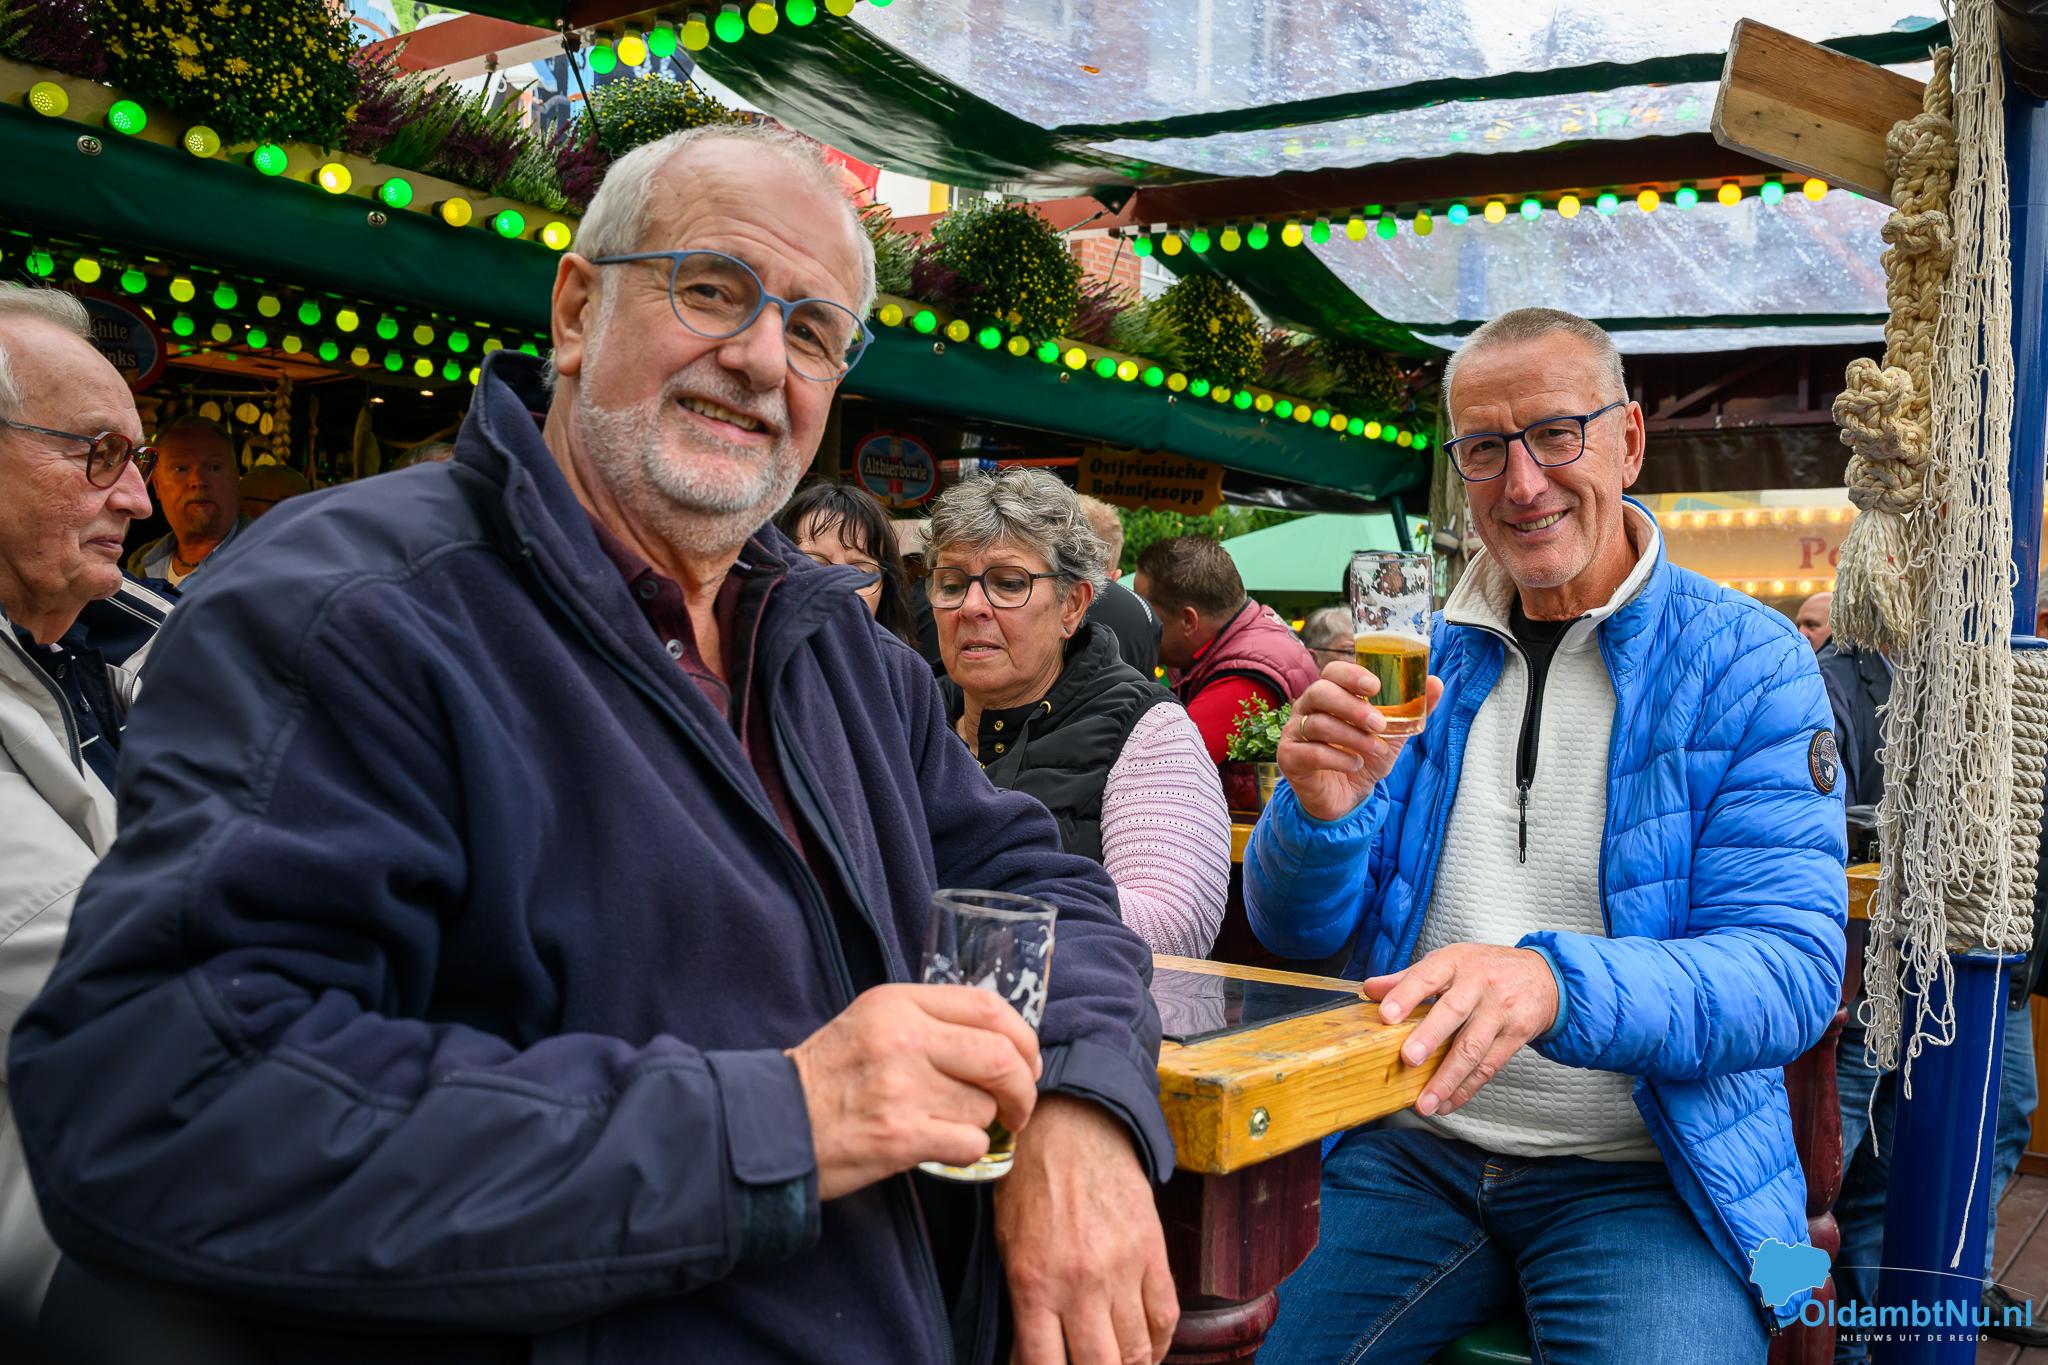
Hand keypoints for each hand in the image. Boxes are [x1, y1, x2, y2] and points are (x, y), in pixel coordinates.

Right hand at [787, 984, 1041, 1199]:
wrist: (774, 1126)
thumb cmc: (828, 1077)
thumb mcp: (872, 1023)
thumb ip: (929, 1021)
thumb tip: (1002, 1041)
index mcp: (898, 1003)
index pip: (988, 1006)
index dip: (1023, 1037)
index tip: (1026, 1061)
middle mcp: (903, 1038)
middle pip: (1001, 1057)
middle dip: (1023, 1088)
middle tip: (1019, 1106)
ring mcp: (902, 1088)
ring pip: (985, 1106)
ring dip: (981, 1122)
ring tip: (948, 1124)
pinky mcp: (900, 1136)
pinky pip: (970, 1144)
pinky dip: (967, 1151)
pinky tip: (941, 1147)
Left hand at [996, 1095, 1175, 1364]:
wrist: (1072, 1127)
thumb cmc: (1030, 1185)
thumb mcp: (1008, 1246)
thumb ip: (1023, 1306)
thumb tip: (1031, 1358)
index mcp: (1034, 1283)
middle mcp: (1080, 1283)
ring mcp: (1121, 1269)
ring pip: (1136, 1351)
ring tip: (1116, 1362)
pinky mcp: (1153, 1251)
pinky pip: (1165, 1317)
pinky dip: (1158, 1343)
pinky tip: (1146, 1349)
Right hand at [1277, 662, 1443, 821]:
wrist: (1345, 799)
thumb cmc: (1363, 758)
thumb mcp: (1393, 735)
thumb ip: (1412, 710)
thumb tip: (1437, 683)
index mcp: (1331, 695)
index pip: (1333, 671)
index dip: (1351, 674)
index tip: (1375, 686)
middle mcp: (1307, 709)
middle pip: (1320, 692)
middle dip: (1352, 706)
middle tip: (1379, 724)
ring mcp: (1294, 733)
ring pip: (1317, 723)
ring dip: (1352, 737)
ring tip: (1375, 749)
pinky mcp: (1289, 758)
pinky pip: (1311, 752)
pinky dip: (1339, 758)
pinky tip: (1356, 764)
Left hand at [1363, 943, 1559, 1116]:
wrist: (1544, 977)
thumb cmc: (1485, 969)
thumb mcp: (1449, 962)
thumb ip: (1408, 978)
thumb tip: (1370, 990)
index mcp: (1455, 962)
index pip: (1427, 976)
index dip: (1405, 995)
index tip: (1385, 1015)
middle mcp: (1480, 984)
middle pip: (1453, 1012)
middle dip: (1430, 1037)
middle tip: (1408, 1059)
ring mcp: (1501, 1011)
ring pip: (1473, 1047)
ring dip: (1447, 1078)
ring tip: (1426, 1103)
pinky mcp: (1517, 1036)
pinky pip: (1489, 1066)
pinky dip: (1466, 1089)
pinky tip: (1448, 1104)